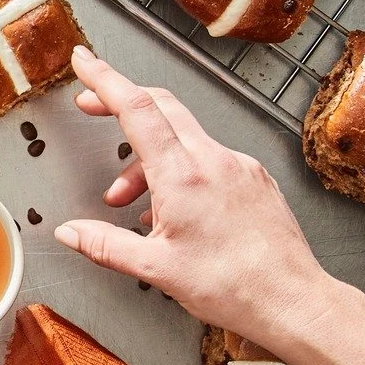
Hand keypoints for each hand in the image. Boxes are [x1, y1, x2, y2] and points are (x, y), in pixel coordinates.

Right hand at [52, 46, 339, 347]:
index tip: (85, 62)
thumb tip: (70, 233)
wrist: (293, 301)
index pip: (138, 109)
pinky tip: (173, 209)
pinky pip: (208, 159)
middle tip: (92, 108)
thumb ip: (105, 245)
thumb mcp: (155, 269)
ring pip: (184, 138)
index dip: (105, 80)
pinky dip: (180, 170)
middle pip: (162, 107)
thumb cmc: (234, 287)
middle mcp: (215, 161)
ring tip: (129, 200)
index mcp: (184, 177)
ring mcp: (239, 167)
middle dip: (122, 103)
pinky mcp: (255, 180)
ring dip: (148, 157)